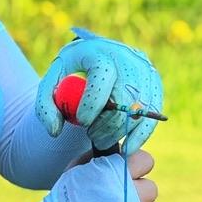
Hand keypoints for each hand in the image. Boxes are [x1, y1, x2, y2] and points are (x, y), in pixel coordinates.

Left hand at [35, 26, 163, 156]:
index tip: (82, 122)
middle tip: (92, 137)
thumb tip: (55, 131)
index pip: (102, 77)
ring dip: (119, 132)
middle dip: (106, 125)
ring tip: (100, 139)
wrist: (94, 58)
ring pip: (139, 111)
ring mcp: (145, 72)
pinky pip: (152, 116)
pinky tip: (126, 148)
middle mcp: (128, 59)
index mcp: (100, 53)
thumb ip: (45, 107)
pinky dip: (140, 136)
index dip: (92, 104)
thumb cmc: (70, 73)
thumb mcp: (51, 83)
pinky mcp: (155, 86)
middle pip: (123, 99)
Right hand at [69, 147, 157, 201]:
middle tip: (120, 195)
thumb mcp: (77, 169)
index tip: (127, 171)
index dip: (137, 165)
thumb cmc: (64, 199)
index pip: (146, 161)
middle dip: (137, 190)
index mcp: (116, 172)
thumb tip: (116, 150)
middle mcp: (129, 194)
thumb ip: (100, 157)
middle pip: (151, 188)